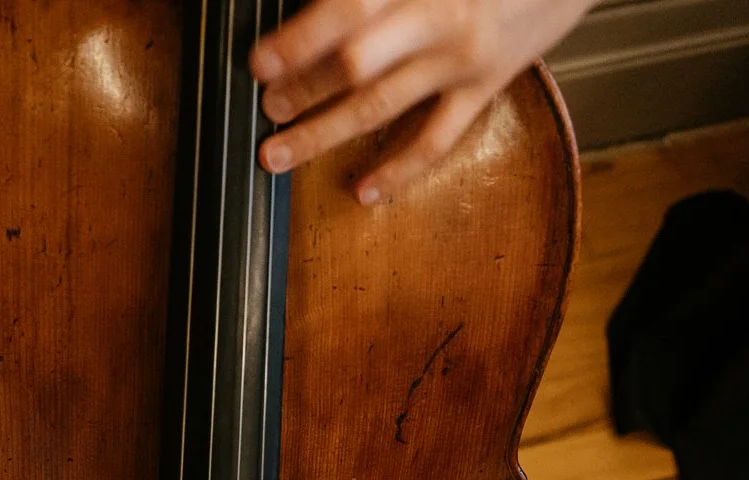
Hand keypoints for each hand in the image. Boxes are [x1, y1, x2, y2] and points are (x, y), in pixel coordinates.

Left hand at [251, 0, 592, 203]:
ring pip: (382, 106)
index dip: (299, 40)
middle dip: (302, 89)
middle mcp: (438, 18)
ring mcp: (462, 58)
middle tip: (265, 108)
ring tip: (280, 152)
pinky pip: (438, 139)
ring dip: (324, 133)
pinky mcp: (488, 85)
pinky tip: (364, 192)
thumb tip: (321, 7)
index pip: (348, 10)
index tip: (260, 61)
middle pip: (356, 63)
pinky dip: (399, 171)